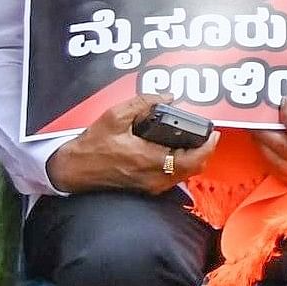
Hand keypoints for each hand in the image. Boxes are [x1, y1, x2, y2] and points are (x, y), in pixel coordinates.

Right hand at [46, 96, 217, 194]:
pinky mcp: (146, 188)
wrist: (72, 170)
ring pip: (185, 174)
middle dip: (204, 150)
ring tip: (193, 139)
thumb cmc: (91, 146)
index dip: (208, 146)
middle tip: (205, 133)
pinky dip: (181, 164)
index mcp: (149, 160)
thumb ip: (143, 103)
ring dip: (194, 158)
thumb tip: (168, 97)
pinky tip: (176, 150)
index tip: (214, 132)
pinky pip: (173, 178)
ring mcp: (151, 186)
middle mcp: (154, 177)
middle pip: (194, 167)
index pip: (193, 159)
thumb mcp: (114, 117)